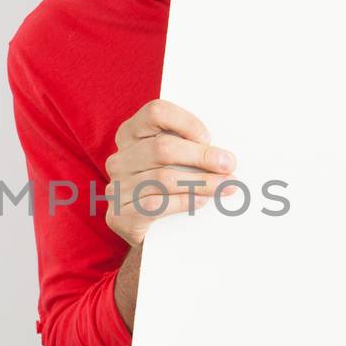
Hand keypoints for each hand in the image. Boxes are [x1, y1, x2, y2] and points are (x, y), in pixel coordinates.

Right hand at [103, 99, 236, 247]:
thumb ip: (186, 148)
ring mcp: (117, 188)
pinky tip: (202, 201)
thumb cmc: (163, 188)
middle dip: (201, 156)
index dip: (186, 123)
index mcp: (130, 135)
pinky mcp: (121, 216)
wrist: (145, 231)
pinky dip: (183, 201)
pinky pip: (155, 205)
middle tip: (228, 163)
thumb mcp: (170, 162)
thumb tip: (222, 152)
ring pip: (163, 178)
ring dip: (201, 182)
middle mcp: (120, 160)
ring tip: (226, 185)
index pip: (156, 113)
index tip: (208, 138)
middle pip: (162, 148)